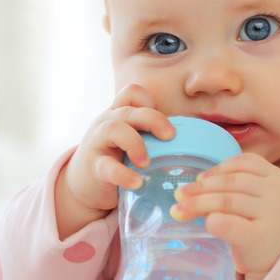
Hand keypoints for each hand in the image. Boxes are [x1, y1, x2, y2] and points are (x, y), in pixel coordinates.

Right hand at [55, 84, 174, 239]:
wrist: (83, 187)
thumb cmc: (117, 159)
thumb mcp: (132, 141)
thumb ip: (151, 134)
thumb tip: (196, 137)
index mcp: (119, 114)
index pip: (131, 93)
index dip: (148, 102)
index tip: (164, 122)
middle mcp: (106, 122)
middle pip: (128, 109)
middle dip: (153, 119)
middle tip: (170, 136)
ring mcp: (97, 143)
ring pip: (113, 129)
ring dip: (135, 143)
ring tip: (146, 162)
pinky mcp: (93, 167)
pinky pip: (107, 167)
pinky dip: (124, 174)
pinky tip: (137, 182)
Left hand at [170, 153, 279, 279]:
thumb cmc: (262, 222)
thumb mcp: (257, 197)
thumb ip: (234, 187)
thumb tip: (190, 188)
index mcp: (277, 177)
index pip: (245, 162)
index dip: (218, 168)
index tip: (199, 178)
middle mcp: (277, 192)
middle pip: (232, 182)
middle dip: (200, 188)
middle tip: (179, 195)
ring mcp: (271, 214)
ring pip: (227, 200)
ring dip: (198, 203)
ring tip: (180, 210)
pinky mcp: (260, 238)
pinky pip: (230, 224)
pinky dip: (213, 221)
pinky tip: (205, 222)